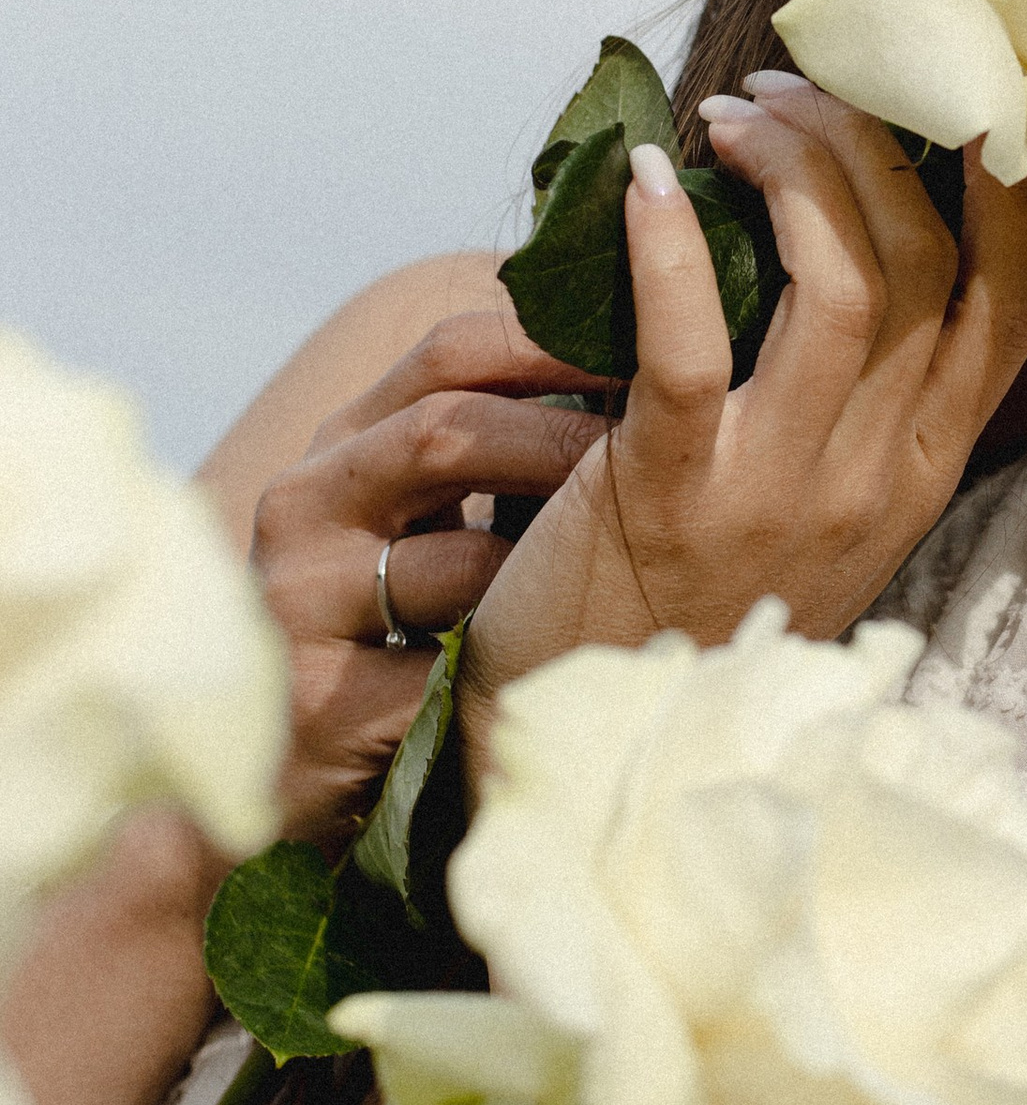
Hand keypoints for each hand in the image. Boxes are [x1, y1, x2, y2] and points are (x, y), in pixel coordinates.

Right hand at [247, 314, 614, 840]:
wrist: (291, 762)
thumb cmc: (397, 623)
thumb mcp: (432, 515)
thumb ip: (498, 447)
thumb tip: (643, 372)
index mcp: (346, 440)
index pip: (449, 353)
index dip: (553, 342)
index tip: (655, 343)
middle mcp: (305, 501)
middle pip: (441, 436)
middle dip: (561, 446)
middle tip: (657, 460)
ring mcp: (297, 599)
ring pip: (451, 563)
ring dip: (545, 577)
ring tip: (626, 576)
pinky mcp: (314, 696)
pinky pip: (441, 672)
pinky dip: (507, 674)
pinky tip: (555, 675)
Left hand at [459, 74, 1026, 725]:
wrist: (595, 733)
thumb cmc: (690, 588)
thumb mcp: (815, 501)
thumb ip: (845, 388)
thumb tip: (834, 212)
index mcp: (922, 470)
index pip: (1012, 308)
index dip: (1011, 191)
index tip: (967, 95)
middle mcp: (875, 480)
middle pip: (926, 266)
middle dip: (869, 143)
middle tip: (794, 88)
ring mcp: (781, 493)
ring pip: (843, 287)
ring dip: (794, 170)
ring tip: (732, 115)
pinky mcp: (671, 499)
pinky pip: (690, 348)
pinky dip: (669, 248)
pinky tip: (648, 180)